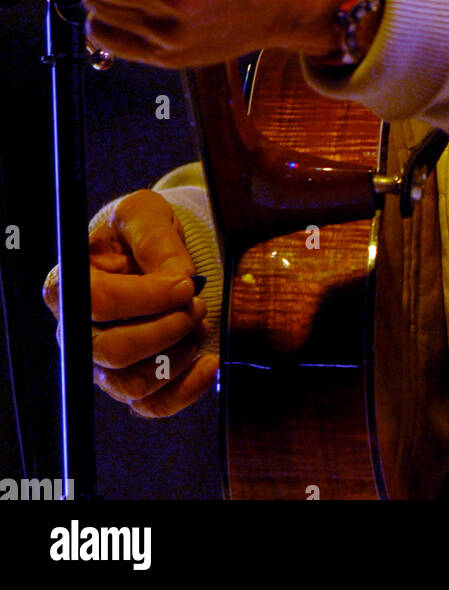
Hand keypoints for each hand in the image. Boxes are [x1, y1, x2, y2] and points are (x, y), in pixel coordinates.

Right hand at [43, 190, 216, 417]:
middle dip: (166, 330)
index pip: (99, 304)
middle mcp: (77, 332)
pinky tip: (209, 362)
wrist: (153, 249)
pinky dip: (186, 390)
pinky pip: (152, 405)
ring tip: (200, 323)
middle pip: (113, 352)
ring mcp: (101, 363)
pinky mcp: (129, 381)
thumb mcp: (144, 214)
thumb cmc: (139, 230)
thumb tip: (178, 277)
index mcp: (69, 286)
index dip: (147, 298)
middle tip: (197, 304)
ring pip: (133, 384)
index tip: (185, 284)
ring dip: (178, 357)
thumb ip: (156, 240)